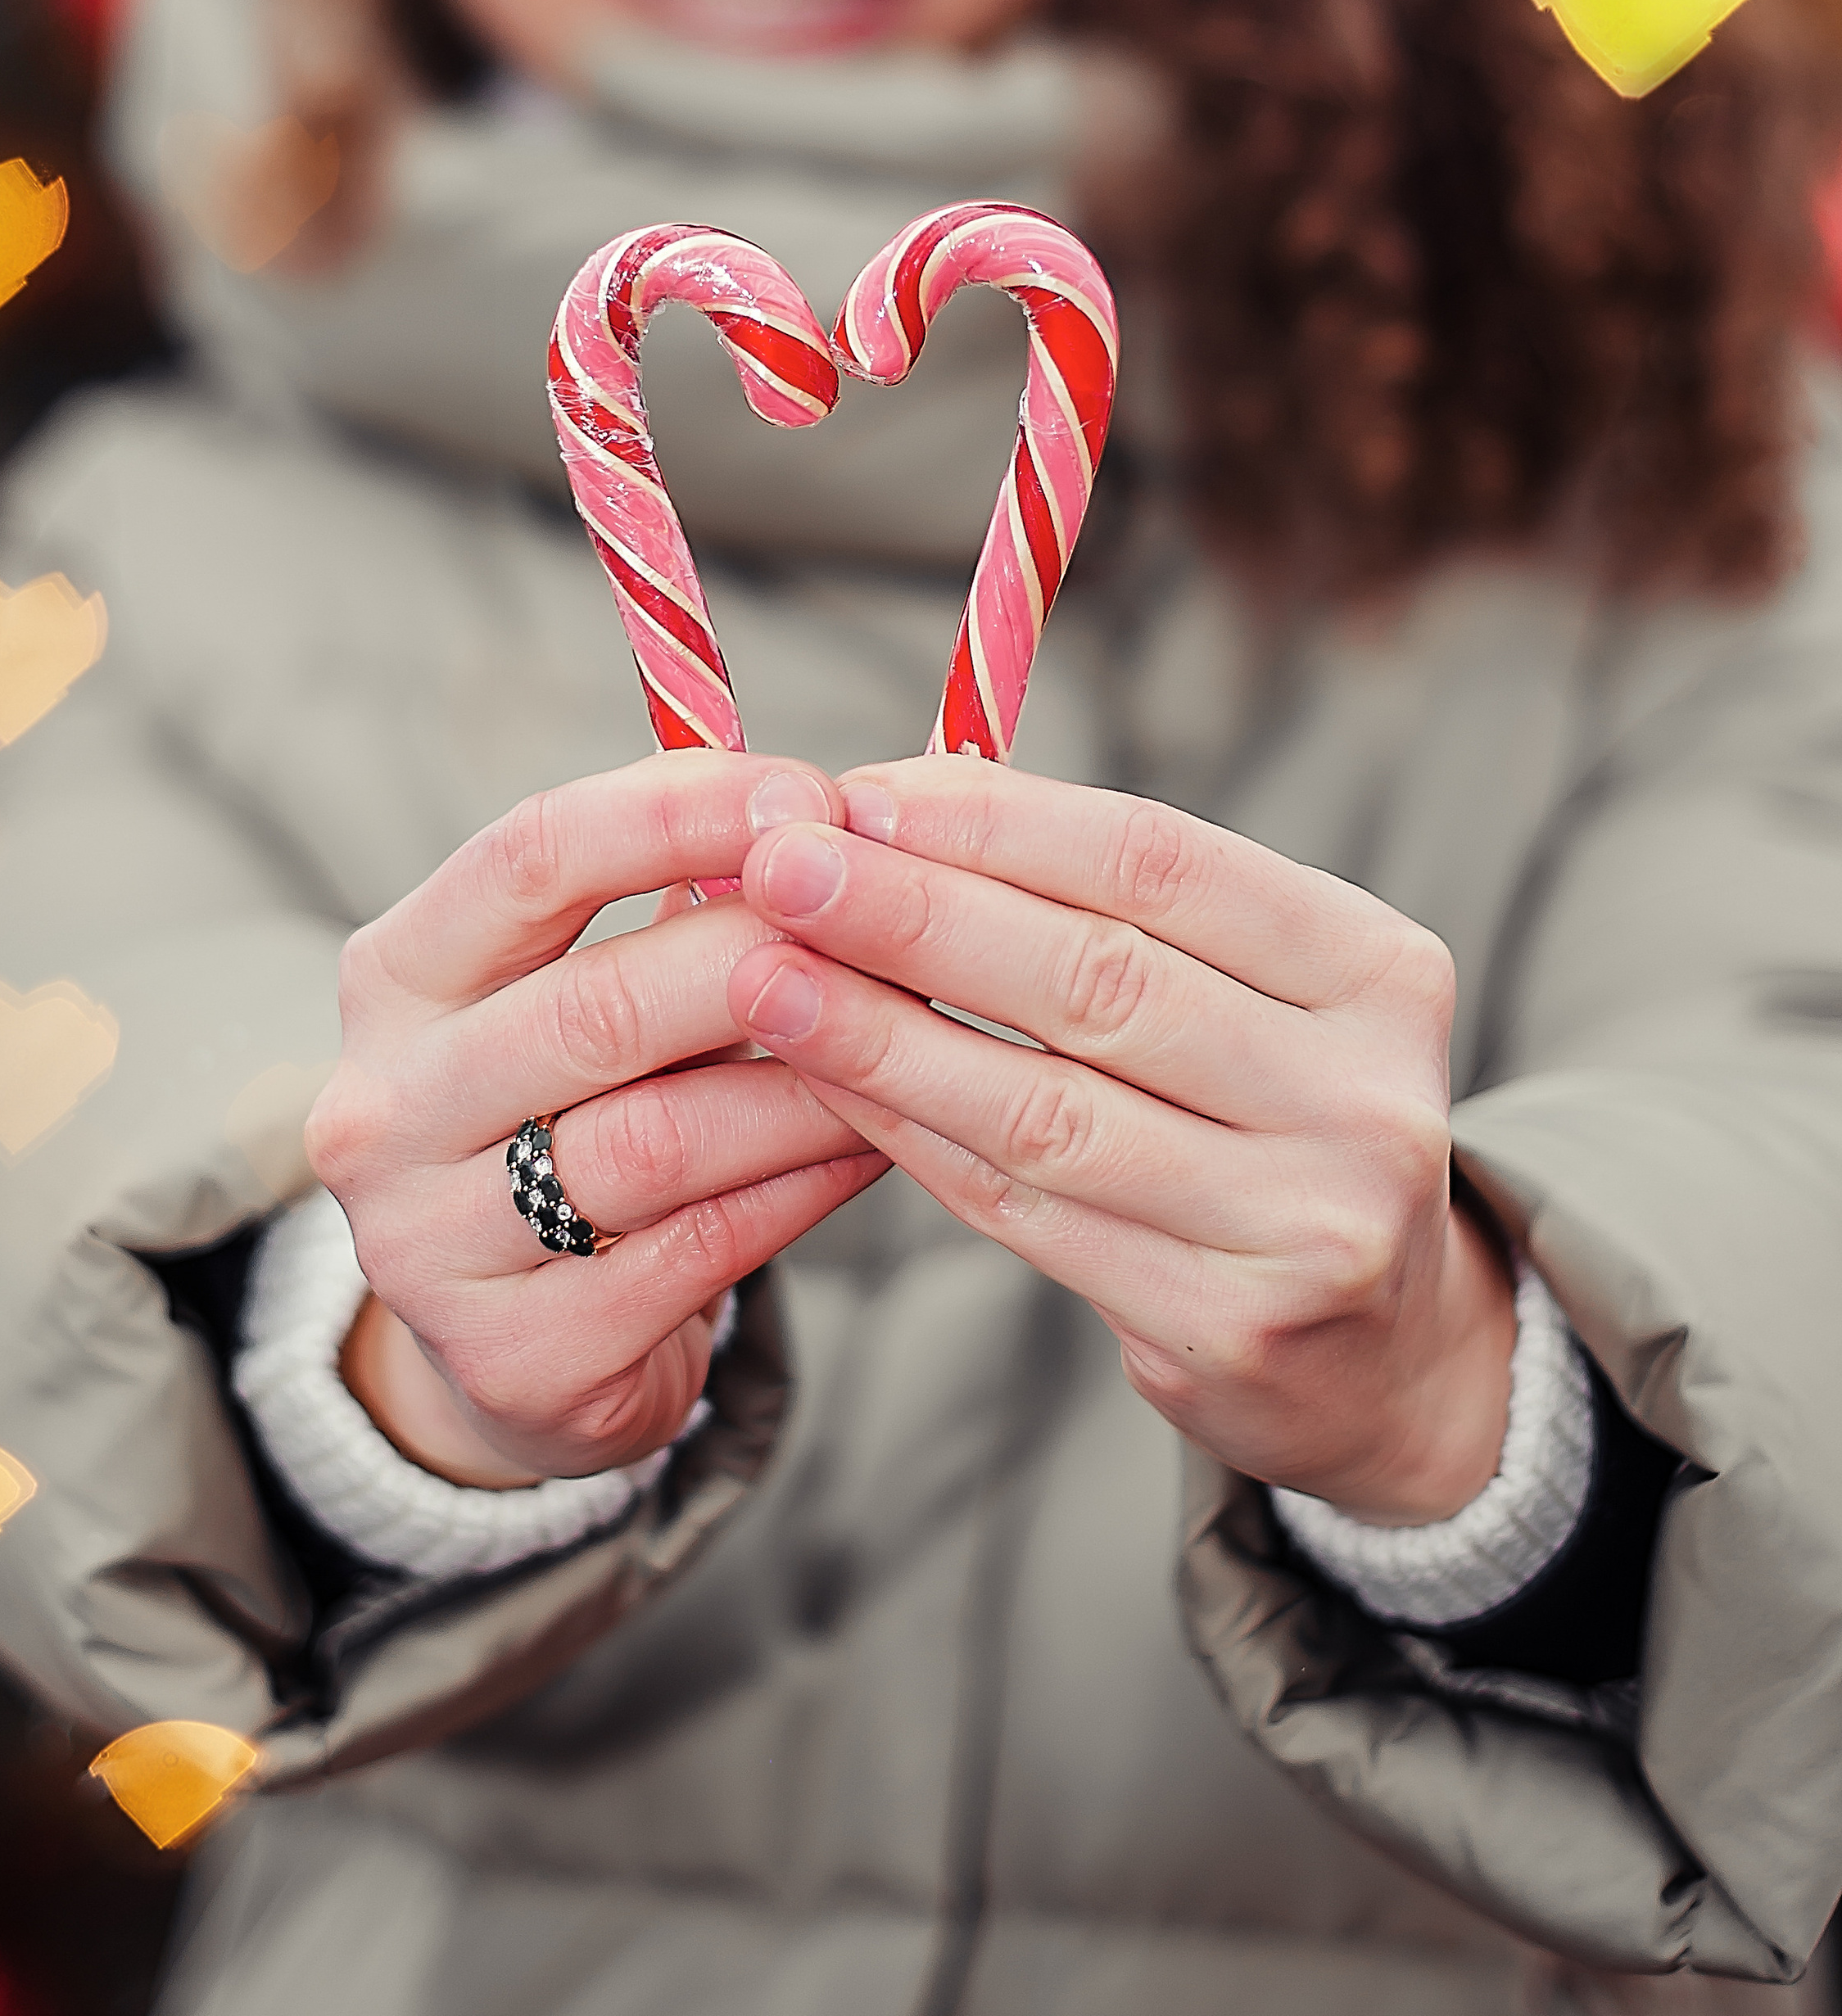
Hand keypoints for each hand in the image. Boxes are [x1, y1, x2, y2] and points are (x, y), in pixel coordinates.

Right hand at [307, 755, 885, 1488]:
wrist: (509, 1339)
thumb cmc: (573, 1112)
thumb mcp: (576, 988)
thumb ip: (674, 901)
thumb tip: (821, 814)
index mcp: (397, 976)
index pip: (533, 855)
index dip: (679, 811)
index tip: (809, 795)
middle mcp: (384, 1107)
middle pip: (601, 1005)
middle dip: (766, 955)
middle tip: (887, 930)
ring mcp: (432, 1244)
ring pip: (662, 1138)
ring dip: (808, 1082)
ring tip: (907, 1039)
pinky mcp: (516, 1356)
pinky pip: (701, 1251)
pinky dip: (804, 1185)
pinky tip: (875, 1144)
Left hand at [725, 762, 1513, 1522]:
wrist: (1384, 1354)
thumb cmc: (1271, 1114)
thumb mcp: (1248, 986)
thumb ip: (1099, 901)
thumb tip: (886, 802)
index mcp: (1379, 968)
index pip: (1157, 860)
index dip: (993, 823)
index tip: (856, 793)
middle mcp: (1365, 1095)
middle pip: (1096, 979)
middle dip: (915, 914)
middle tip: (778, 866)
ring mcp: (1307, 1225)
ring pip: (1046, 1107)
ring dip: (884, 1036)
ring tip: (764, 979)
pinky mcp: (1229, 1331)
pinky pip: (1027, 1211)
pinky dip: (914, 1139)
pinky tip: (825, 1088)